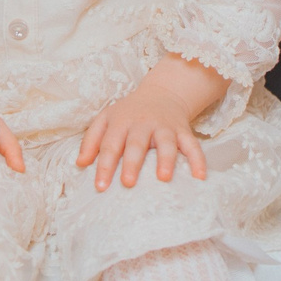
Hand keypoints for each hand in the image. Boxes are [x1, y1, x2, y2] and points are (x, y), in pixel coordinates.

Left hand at [78, 81, 209, 190]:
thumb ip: (91, 141)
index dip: (105, 166)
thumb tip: (80, 164)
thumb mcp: (106, 119)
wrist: (162, 93)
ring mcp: (165, 127)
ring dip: (165, 159)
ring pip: (166, 143)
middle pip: (137, 144)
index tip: (100, 187)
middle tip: (128, 183)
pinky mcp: (183, 131)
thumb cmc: (128, 113)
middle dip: (133, 163)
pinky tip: (200, 176)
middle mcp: (143, 123)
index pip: (110, 145)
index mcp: (121, 121)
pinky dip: (198, 160)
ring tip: (164, 178)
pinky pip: (192, 145)